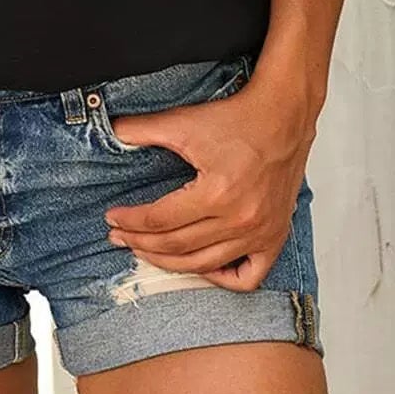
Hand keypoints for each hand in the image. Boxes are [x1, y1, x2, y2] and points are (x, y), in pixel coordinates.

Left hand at [101, 77, 313, 290]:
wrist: (282, 115)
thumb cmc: (237, 118)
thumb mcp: (184, 121)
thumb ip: (143, 129)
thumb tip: (112, 132)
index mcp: (217, 193)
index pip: (160, 220)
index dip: (131, 221)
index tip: (112, 218)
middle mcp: (240, 219)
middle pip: (177, 246)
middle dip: (141, 243)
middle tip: (119, 236)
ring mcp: (260, 232)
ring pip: (205, 264)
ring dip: (169, 263)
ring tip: (146, 250)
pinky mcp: (275, 236)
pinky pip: (248, 276)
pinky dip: (222, 278)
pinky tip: (201, 266)